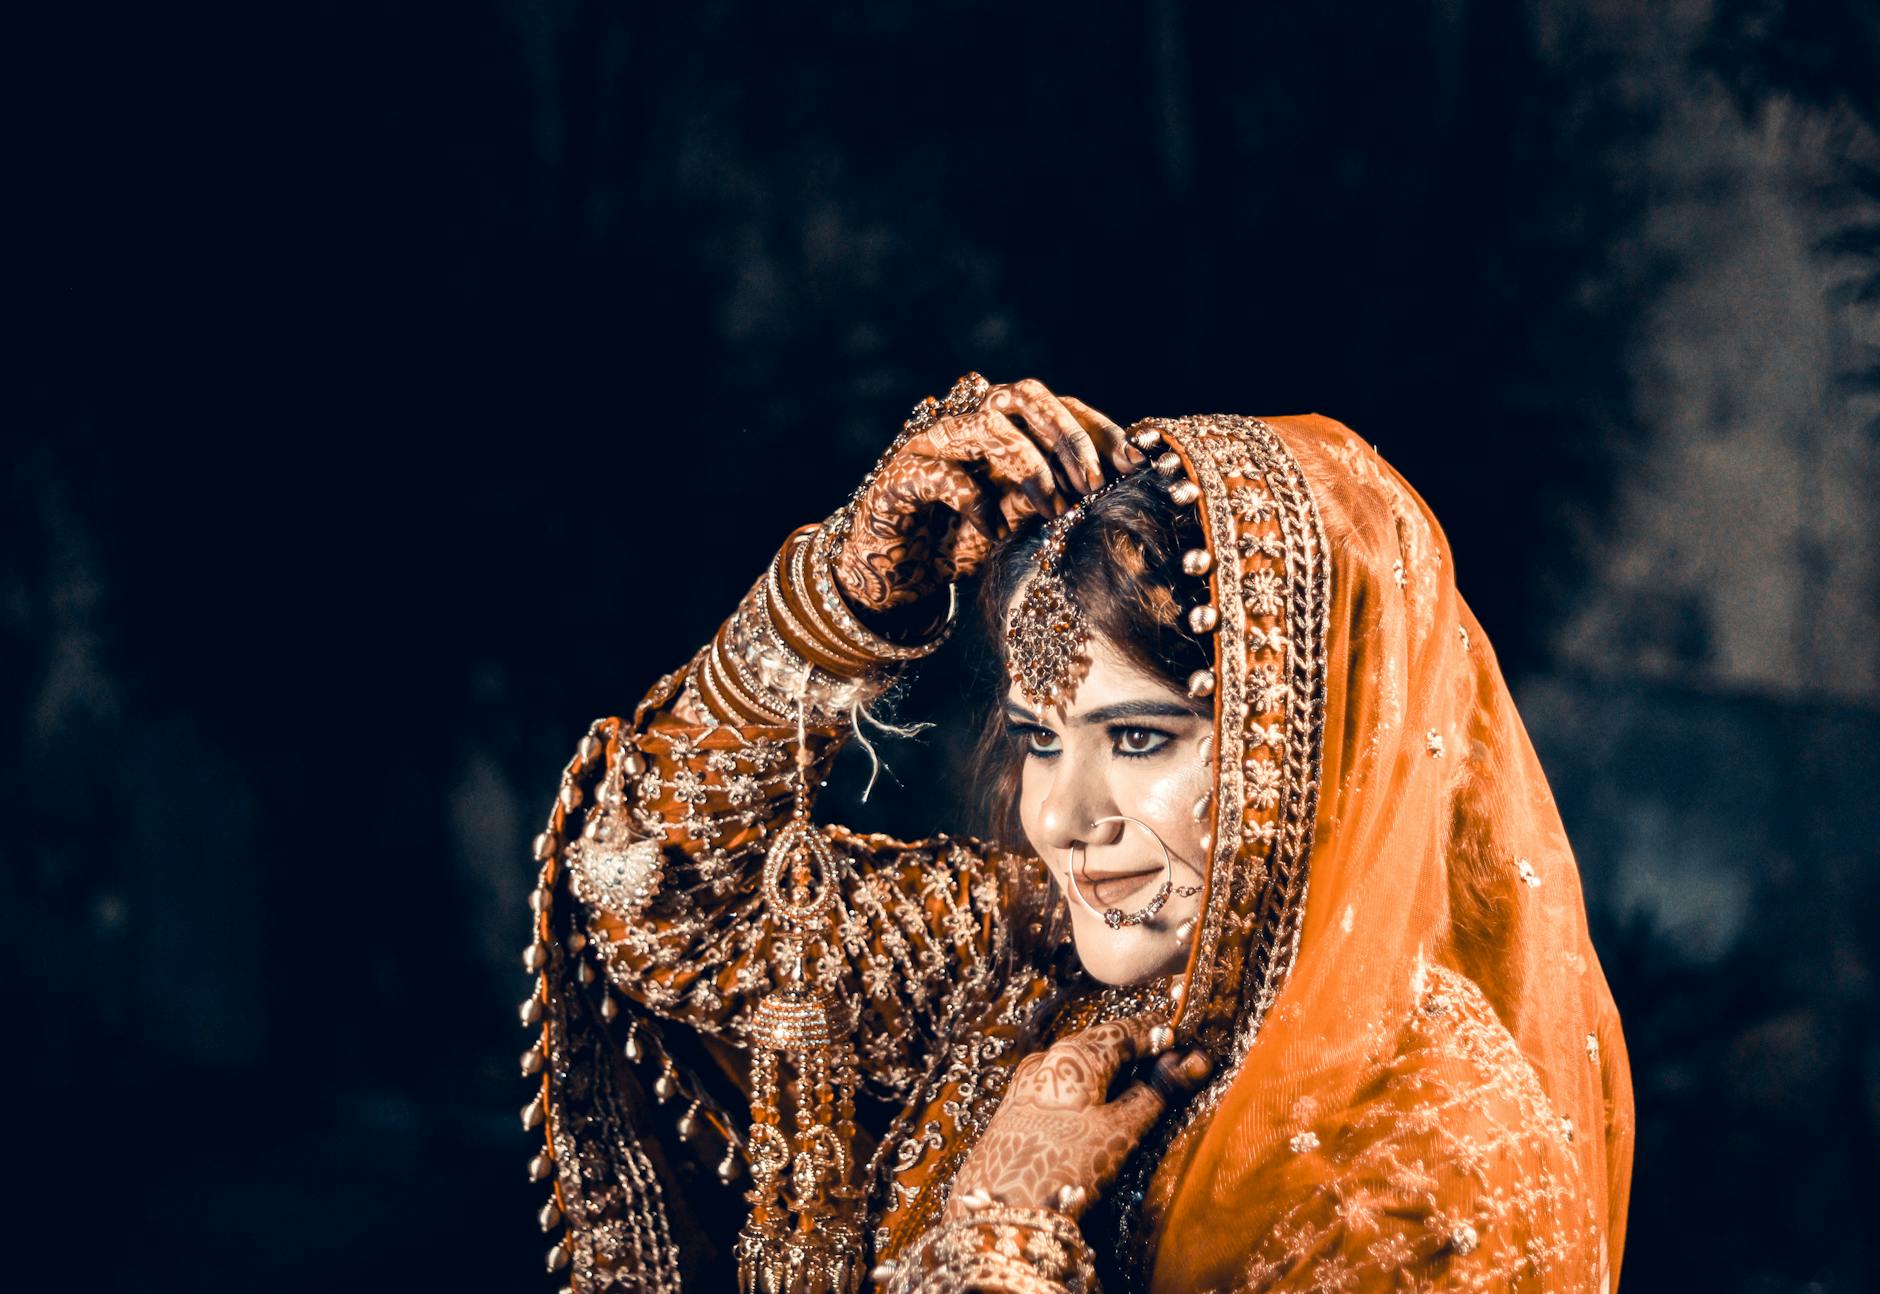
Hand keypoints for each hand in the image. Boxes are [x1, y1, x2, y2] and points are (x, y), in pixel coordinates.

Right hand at [834, 378, 1140, 617]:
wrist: (890, 573)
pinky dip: (976, 503)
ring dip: (1028, 466)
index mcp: (1000, 425)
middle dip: (1066, 437)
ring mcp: (928, 445)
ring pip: (984, 424)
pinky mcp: (897, 478)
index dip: (1097, 429)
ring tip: (1052, 510)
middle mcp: (965, 421)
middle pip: (1023, 395)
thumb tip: (1108, 489)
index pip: (1057, 405)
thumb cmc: (958, 540)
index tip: (1132, 463)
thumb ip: (1052, 498)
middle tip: (1092, 484)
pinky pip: (942, 475)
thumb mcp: (1018, 520)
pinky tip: (994, 534)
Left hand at [946, 1015, 1211, 1221]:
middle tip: (1165, 1065)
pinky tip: (1095, 1113)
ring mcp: (1026, 1083)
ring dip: (1109, 1074)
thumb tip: (1191, 1062)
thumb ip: (1156, 1093)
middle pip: (1099, 1045)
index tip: (1181, 1039)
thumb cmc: (1064, 1166)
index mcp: (1074, 1055)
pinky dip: (1086, 1091)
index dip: (1155, 1034)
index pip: (1124, 1030)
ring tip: (1135, 1091)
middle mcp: (1046, 1058)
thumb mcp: (1120, 1131)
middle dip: (1133, 1053)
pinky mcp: (1014, 1109)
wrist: (998, 1209)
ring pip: (1078, 1067)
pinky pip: (1060, 1086)